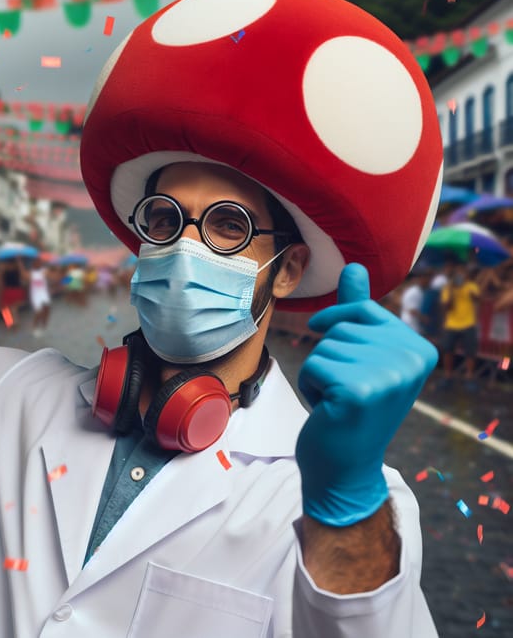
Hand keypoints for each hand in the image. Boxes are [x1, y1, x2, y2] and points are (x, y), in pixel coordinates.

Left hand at [295, 263, 437, 526]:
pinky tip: (330, 410)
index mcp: (419, 348)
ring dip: (320, 373)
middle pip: (339, 328)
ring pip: (323, 346)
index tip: (356, 370)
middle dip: (330, 358)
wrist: (345, 467)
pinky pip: (313, 364)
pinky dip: (311, 385)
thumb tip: (355, 264)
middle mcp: (412, 359)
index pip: (360, 310)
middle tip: (348, 392)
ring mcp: (387, 375)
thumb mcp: (362, 355)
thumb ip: (359, 310)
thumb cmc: (350, 406)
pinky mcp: (358, 391)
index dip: (340, 334)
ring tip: (340, 401)